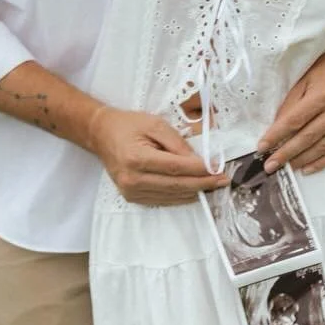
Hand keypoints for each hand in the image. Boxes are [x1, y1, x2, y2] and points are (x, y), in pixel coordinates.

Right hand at [88, 106, 226, 205]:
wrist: (101, 135)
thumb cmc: (129, 125)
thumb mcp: (155, 124)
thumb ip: (177, 143)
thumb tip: (199, 161)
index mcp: (137, 158)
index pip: (176, 168)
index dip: (200, 170)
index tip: (218, 168)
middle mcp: (132, 179)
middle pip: (176, 185)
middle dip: (203, 183)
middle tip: (223, 180)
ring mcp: (131, 191)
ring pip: (172, 196)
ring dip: (195, 191)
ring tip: (214, 185)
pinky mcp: (132, 197)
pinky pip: (163, 200)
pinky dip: (181, 196)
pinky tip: (194, 190)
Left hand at [259, 47, 324, 174]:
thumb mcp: (304, 79)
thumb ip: (291, 104)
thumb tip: (277, 128)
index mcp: (323, 95)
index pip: (294, 121)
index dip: (276, 136)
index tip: (262, 147)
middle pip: (307, 137)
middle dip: (286, 154)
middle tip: (270, 166)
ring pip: (322, 147)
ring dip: (302, 160)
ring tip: (287, 167)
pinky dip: (322, 161)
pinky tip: (308, 168)